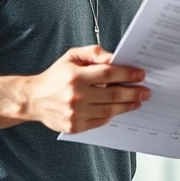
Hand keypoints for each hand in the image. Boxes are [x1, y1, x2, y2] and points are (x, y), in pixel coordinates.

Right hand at [24, 45, 149, 133]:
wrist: (34, 99)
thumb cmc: (55, 76)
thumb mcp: (71, 56)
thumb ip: (93, 53)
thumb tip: (113, 58)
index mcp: (75, 76)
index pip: (109, 73)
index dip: (128, 74)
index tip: (140, 74)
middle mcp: (76, 96)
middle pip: (113, 94)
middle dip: (133, 92)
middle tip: (145, 91)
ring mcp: (76, 114)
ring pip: (110, 110)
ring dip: (127, 106)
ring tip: (137, 101)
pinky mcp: (75, 127)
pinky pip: (101, 121)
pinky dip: (112, 115)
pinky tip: (119, 109)